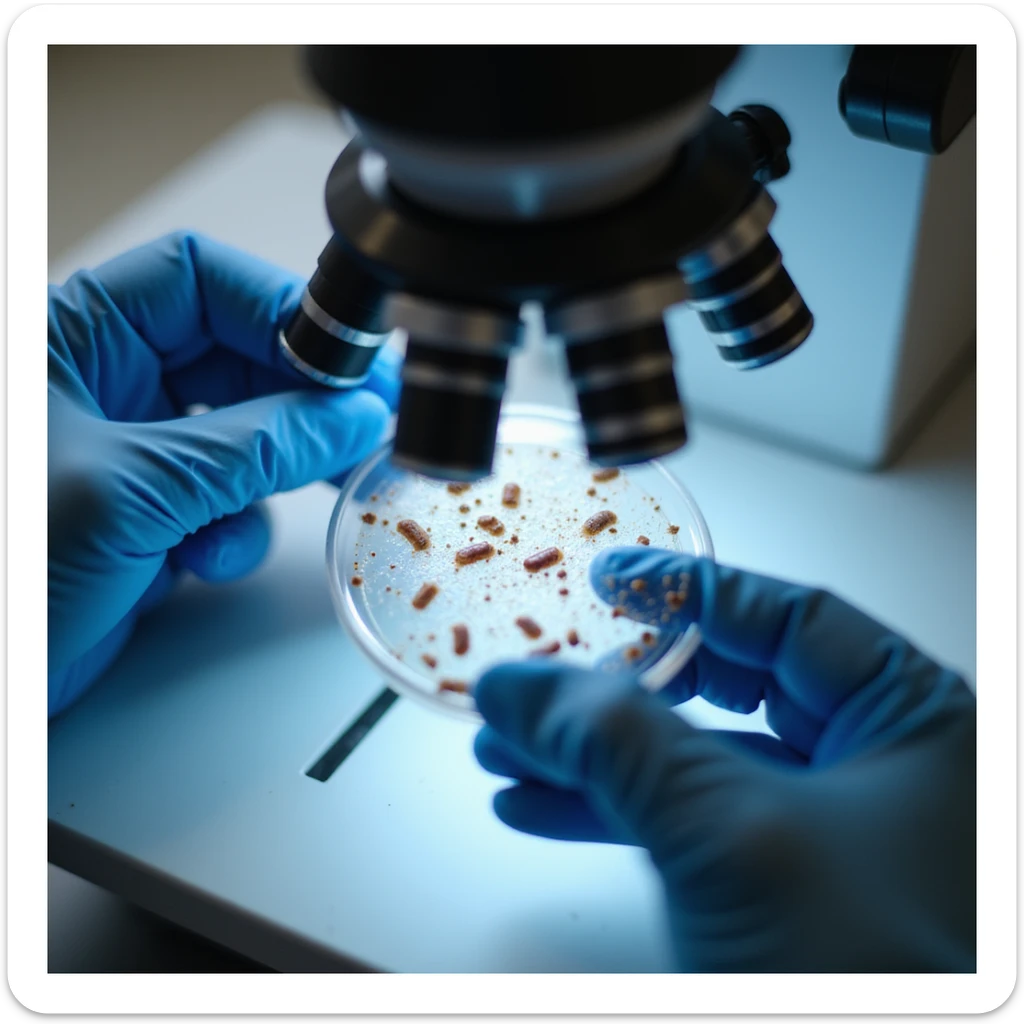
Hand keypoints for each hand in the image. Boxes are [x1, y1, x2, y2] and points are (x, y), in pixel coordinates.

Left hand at [48, 232, 400, 717]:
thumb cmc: (2, 578)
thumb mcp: (133, 490)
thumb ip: (255, 448)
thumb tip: (348, 417)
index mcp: (74, 339)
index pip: (199, 281)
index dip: (279, 310)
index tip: (346, 362)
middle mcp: (106, 386)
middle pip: (236, 358)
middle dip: (301, 399)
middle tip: (363, 423)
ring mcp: (132, 455)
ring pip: (245, 437)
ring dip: (276, 474)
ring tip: (313, 489)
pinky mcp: (150, 518)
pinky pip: (227, 504)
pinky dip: (236, 534)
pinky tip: (207, 560)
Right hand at [473, 547, 975, 971]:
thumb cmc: (870, 980)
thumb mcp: (732, 832)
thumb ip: (619, 740)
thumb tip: (519, 681)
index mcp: (912, 722)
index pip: (786, 618)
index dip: (686, 591)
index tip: (608, 576)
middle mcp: (877, 767)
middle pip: (725, 688)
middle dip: (617, 690)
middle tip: (543, 677)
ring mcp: (826, 833)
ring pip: (691, 761)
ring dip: (593, 755)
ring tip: (508, 749)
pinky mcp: (779, 888)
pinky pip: (682, 825)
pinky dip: (607, 814)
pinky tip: (539, 807)